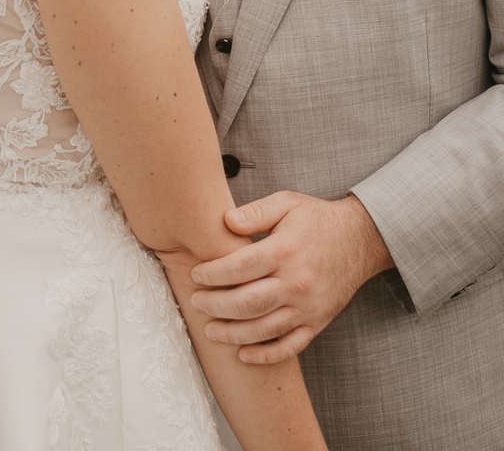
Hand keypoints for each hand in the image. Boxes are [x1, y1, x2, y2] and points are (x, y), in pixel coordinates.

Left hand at [190, 191, 393, 363]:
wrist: (361, 239)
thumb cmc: (318, 219)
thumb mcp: (287, 203)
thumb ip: (256, 212)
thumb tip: (226, 221)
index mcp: (285, 250)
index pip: (239, 267)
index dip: (212, 274)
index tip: (196, 274)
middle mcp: (296, 282)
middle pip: (247, 303)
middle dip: (215, 306)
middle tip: (196, 302)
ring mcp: (308, 306)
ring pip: (264, 329)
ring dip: (232, 333)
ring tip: (211, 330)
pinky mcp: (318, 322)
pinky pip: (290, 346)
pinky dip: (265, 354)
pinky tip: (244, 354)